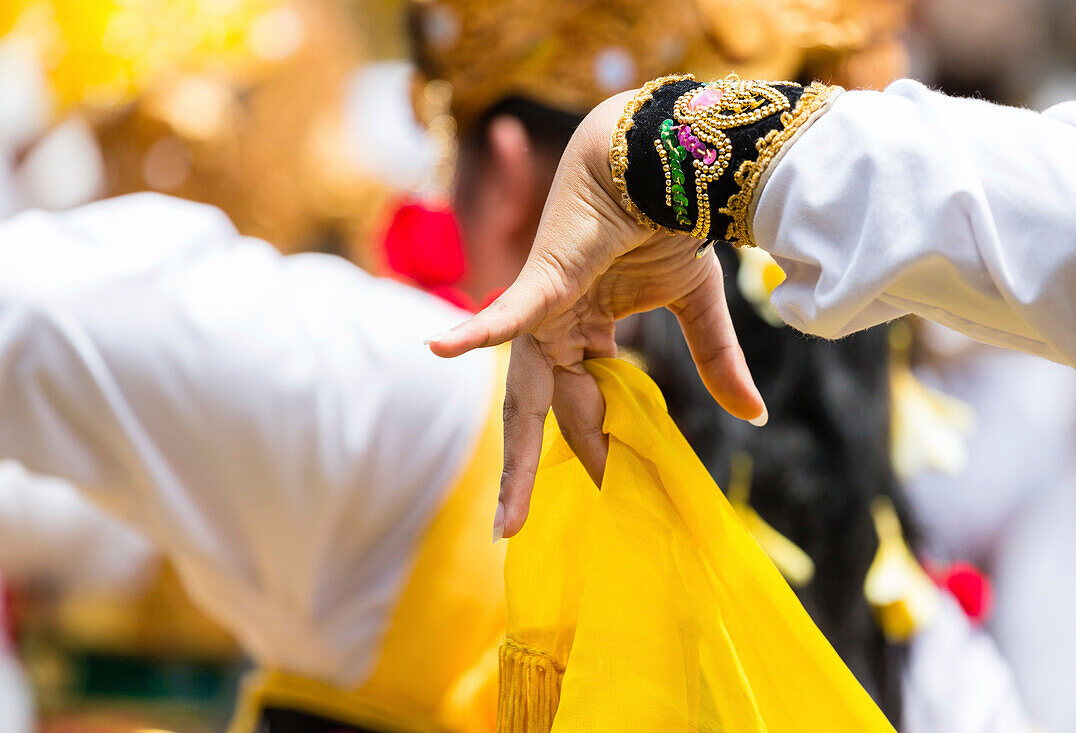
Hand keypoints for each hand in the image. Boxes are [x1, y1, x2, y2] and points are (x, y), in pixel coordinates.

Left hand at [427, 91, 765, 538]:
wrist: (662, 158)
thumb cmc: (668, 223)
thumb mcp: (695, 307)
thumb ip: (715, 363)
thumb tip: (754, 416)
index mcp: (587, 333)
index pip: (584, 406)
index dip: (598, 449)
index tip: (612, 496)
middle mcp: (557, 330)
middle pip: (542, 415)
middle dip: (532, 471)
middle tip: (514, 530)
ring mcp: (544, 312)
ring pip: (523, 396)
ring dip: (517, 458)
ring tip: (507, 519)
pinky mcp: (541, 284)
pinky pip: (507, 316)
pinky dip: (476, 332)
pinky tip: (438, 349)